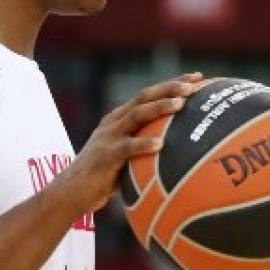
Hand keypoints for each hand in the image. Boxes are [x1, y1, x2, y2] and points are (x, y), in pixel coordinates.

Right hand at [47, 72, 202, 215]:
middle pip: (145, 97)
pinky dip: (143, 144)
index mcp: (121, 117)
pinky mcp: (106, 156)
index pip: (150, 94)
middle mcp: (115, 121)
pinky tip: (161, 144)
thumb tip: (184, 151)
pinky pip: (127, 148)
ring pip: (137, 115)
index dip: (172, 83)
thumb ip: (148, 147)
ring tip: (180, 104)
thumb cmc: (106, 176)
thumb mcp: (128, 155)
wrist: (71, 192)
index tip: (198, 78)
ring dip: (159, 107)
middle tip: (193, 85)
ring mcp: (109, 137)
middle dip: (170, 88)